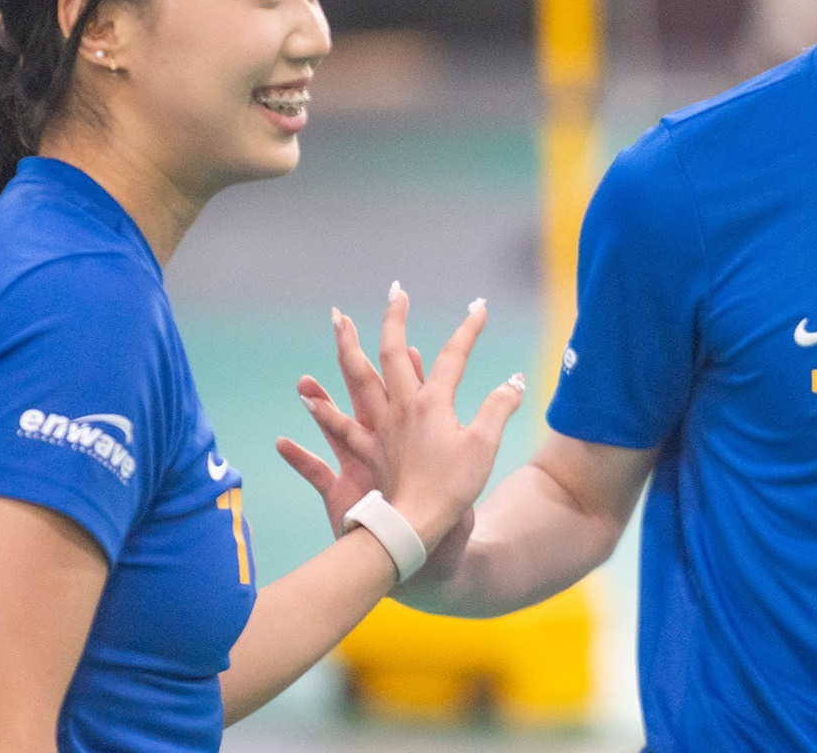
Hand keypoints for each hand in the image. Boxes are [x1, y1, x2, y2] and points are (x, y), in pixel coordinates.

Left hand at [276, 286, 522, 547]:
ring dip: (347, 348)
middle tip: (396, 291)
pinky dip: (319, 417)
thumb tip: (514, 381)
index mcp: (432, 405)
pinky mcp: (363, 455)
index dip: (468, 330)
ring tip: (339, 321)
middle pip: (393, 354)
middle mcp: (400, 409)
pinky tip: (301, 404)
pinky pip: (336, 433)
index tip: (480, 306)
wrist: (417, 525)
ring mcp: (378, 430)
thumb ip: (499, 408)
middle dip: (395, 319)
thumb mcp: (485, 446)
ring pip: (357, 381)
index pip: (452, 357)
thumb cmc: (453, 487)